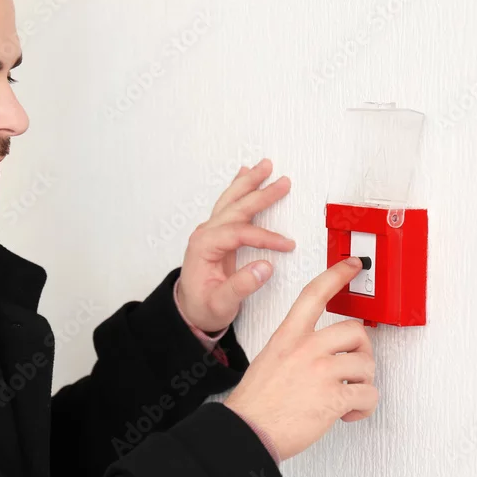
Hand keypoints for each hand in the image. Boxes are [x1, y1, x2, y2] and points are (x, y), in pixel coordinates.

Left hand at [176, 159, 295, 333]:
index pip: (239, 233)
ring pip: (231, 200)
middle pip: (235, 207)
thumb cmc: (203, 307)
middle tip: (283, 182)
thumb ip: (241, 286)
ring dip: (249, 182)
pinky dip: (239, 189)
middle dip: (260, 193)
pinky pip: (229, 205)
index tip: (287, 244)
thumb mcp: (221, 303)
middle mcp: (205, 234)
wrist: (189, 310)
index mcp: (204, 247)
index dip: (265, 237)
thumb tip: (265, 267)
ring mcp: (210, 231)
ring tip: (265, 166)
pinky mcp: (217, 234)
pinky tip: (245, 174)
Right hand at [224, 257, 377, 461]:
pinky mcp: (334, 398)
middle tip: (354, 363)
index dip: (337, 276)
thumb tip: (320, 354)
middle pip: (354, 331)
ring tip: (347, 394)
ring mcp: (321, 372)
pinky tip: (348, 412)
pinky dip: (363, 407)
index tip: (352, 266)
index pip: (314, 295)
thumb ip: (295, 349)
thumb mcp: (269, 359)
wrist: (248, 430)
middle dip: (361, 350)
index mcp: (288, 336)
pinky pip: (368, 395)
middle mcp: (306, 349)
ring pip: (366, 364)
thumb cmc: (256, 403)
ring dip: (363, 383)